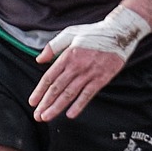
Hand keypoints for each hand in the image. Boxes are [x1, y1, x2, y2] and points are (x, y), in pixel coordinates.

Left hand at [30, 7, 149, 119]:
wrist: (119, 33)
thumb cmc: (94, 33)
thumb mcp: (70, 33)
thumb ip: (53, 46)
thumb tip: (39, 59)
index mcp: (67, 55)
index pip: (49, 77)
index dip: (39, 91)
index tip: (32, 102)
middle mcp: (76, 66)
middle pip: (57, 88)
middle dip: (45, 104)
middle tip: (37, 116)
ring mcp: (89, 73)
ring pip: (69, 94)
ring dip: (57, 107)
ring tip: (47, 117)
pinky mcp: (102, 78)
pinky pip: (88, 94)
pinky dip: (79, 105)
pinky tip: (70, 114)